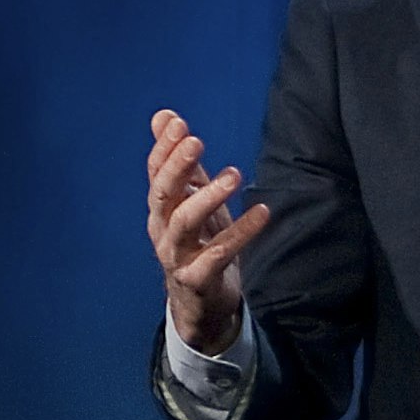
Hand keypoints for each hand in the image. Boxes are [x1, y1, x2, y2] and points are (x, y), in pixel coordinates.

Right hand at [148, 109, 270, 356]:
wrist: (199, 305)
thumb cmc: (198, 244)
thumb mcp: (191, 200)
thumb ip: (182, 163)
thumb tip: (164, 115)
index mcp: (161, 209)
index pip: (156, 173)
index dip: (163, 148)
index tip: (177, 121)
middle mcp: (162, 229)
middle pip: (162, 194)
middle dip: (177, 166)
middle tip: (195, 140)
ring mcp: (177, 255)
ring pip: (184, 222)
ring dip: (208, 197)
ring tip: (233, 174)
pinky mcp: (198, 278)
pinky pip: (218, 254)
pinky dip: (241, 232)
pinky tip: (263, 212)